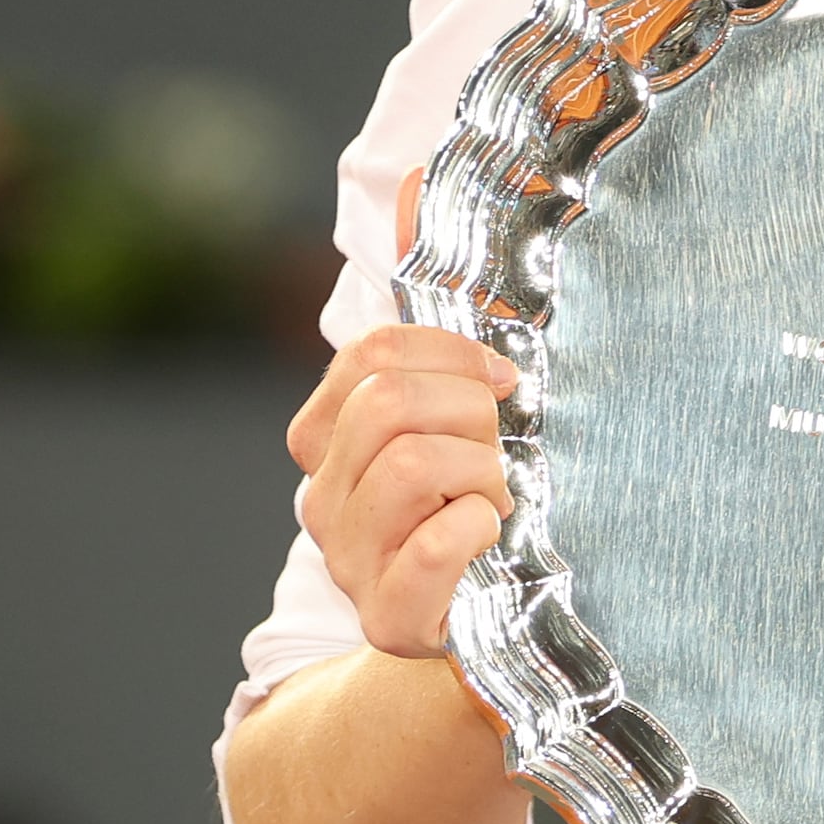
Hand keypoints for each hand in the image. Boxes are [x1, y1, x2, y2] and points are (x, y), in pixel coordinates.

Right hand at [288, 318, 518, 664]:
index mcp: (328, 441)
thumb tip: (410, 202)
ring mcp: (349, 560)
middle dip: (468, 414)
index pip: (370, 354)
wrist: (489, 621)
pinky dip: (480, 526)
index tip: (500, 379)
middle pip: (387, 404)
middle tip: (497, 450)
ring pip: (412, 464)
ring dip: (482, 473)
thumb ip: (442, 346)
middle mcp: (323, 498)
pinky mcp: (388, 616)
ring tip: (495, 499)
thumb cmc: (479, 504)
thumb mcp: (460, 420)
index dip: (450, 351)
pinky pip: (436, 544)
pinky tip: (489, 537)